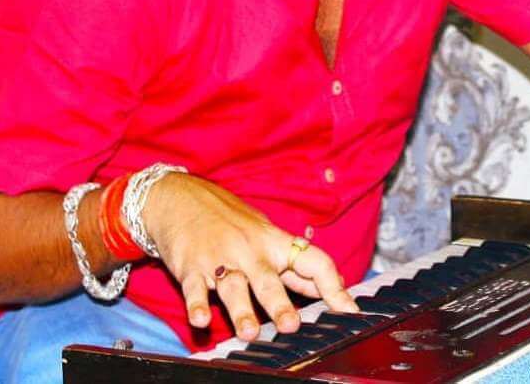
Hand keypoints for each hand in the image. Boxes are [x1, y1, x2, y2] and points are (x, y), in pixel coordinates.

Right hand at [142, 173, 357, 340]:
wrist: (180, 197)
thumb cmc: (229, 220)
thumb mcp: (265, 236)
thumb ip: (293, 267)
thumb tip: (329, 285)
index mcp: (274, 243)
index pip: (312, 261)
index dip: (334, 286)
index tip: (349, 311)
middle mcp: (250, 250)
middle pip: (269, 279)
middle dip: (279, 304)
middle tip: (291, 326)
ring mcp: (219, 259)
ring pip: (233, 287)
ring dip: (242, 311)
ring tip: (249, 333)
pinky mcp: (190, 266)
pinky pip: (194, 288)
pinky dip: (196, 304)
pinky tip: (200, 319)